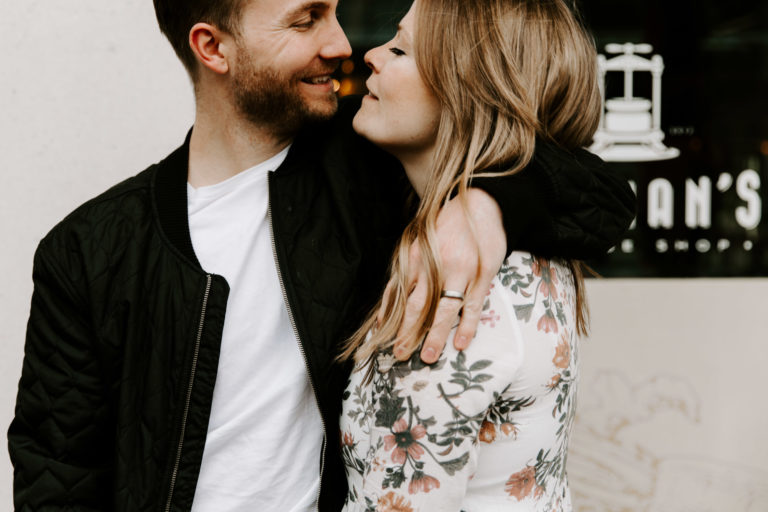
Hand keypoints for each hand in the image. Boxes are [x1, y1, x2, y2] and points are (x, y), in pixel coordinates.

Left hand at [381, 189, 506, 362]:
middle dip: (407, 333)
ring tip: (429, 357)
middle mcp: (435, 266)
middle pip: (417, 305)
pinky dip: (467, 326)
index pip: (398, 294)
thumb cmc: (447, 228)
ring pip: (444, 309)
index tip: (381, 339)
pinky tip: (461, 343)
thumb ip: (407, 272)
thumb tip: (388, 306)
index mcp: (416, 258)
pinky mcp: (481, 275)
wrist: (480, 205)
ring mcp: (460, 271)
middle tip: (400, 355)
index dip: (389, 318)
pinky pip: (473, 305)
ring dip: (435, 335)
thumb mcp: (420, 244)